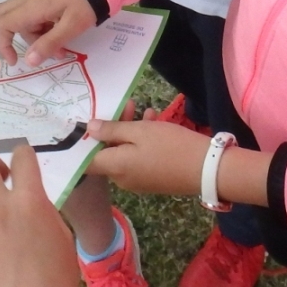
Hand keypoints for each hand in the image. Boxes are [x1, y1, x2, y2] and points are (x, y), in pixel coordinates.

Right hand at [0, 0, 96, 65]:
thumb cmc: (86, 2)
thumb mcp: (71, 26)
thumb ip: (49, 43)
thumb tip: (29, 61)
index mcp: (32, 7)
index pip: (4, 25)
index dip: (3, 44)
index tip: (14, 61)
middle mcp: (28, 2)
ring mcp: (35, 1)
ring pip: (17, 21)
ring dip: (28, 40)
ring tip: (58, 53)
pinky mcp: (44, 3)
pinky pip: (31, 20)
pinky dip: (38, 33)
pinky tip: (59, 45)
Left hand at [87, 112, 212, 195]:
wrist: (206, 169)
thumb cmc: (169, 146)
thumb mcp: (140, 131)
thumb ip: (112, 129)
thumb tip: (88, 128)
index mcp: (114, 167)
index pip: (84, 161)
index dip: (81, 144)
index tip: (82, 124)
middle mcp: (121, 178)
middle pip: (106, 153)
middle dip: (113, 128)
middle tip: (125, 105)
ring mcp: (136, 181)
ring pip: (123, 153)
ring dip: (130, 131)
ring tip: (144, 110)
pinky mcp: (151, 180)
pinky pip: (137, 159)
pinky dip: (140, 142)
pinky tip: (154, 122)